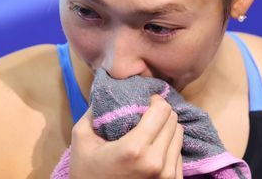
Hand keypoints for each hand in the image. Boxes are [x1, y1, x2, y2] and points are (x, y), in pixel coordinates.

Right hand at [69, 94, 183, 178]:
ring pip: (179, 135)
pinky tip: (153, 147)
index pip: (162, 111)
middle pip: (173, 121)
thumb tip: (109, 91)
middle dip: (161, 113)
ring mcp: (167, 176)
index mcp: (135, 148)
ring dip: (166, 128)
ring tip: (150, 131)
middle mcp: (156, 162)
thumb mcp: (81, 139)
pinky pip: (179, 153)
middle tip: (146, 114)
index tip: (144, 101)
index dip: (154, 101)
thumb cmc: (86, 172)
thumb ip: (94, 111)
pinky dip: (169, 145)